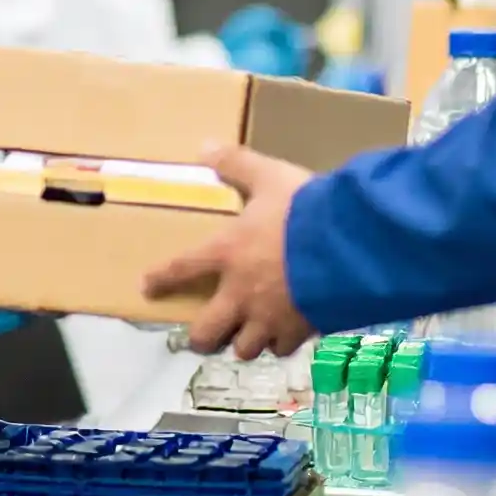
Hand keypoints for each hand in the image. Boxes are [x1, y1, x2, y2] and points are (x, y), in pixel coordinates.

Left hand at [143, 146, 318, 360]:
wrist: (348, 247)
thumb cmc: (303, 210)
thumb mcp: (269, 176)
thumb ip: (237, 163)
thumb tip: (204, 146)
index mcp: (227, 253)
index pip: (181, 268)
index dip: (161, 278)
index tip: (146, 287)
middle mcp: (240, 293)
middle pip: (207, 332)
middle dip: (202, 338)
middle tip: (203, 335)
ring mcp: (268, 318)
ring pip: (244, 348)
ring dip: (243, 342)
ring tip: (247, 335)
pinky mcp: (298, 331)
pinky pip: (281, 348)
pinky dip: (280, 343)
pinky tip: (285, 335)